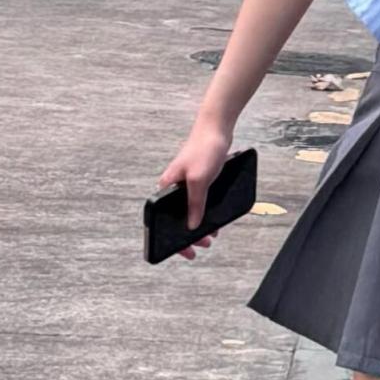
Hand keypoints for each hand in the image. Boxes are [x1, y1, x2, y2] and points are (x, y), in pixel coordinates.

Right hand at [157, 122, 231, 256]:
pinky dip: (205, 212)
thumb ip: (195, 204)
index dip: (174, 239)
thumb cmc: (204, 149)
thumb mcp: (199, 180)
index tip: (186, 251)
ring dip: (199, 224)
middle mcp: (173, 188)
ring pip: (189, 211)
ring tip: (212, 234)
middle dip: (190, 235)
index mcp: (167, 188)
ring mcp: (186, 184)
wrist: (216, 128)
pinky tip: (215, 218)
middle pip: (177, 218)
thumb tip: (193, 226)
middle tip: (205, 244)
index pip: (163, 220)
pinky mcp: (198, 180)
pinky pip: (199, 202)